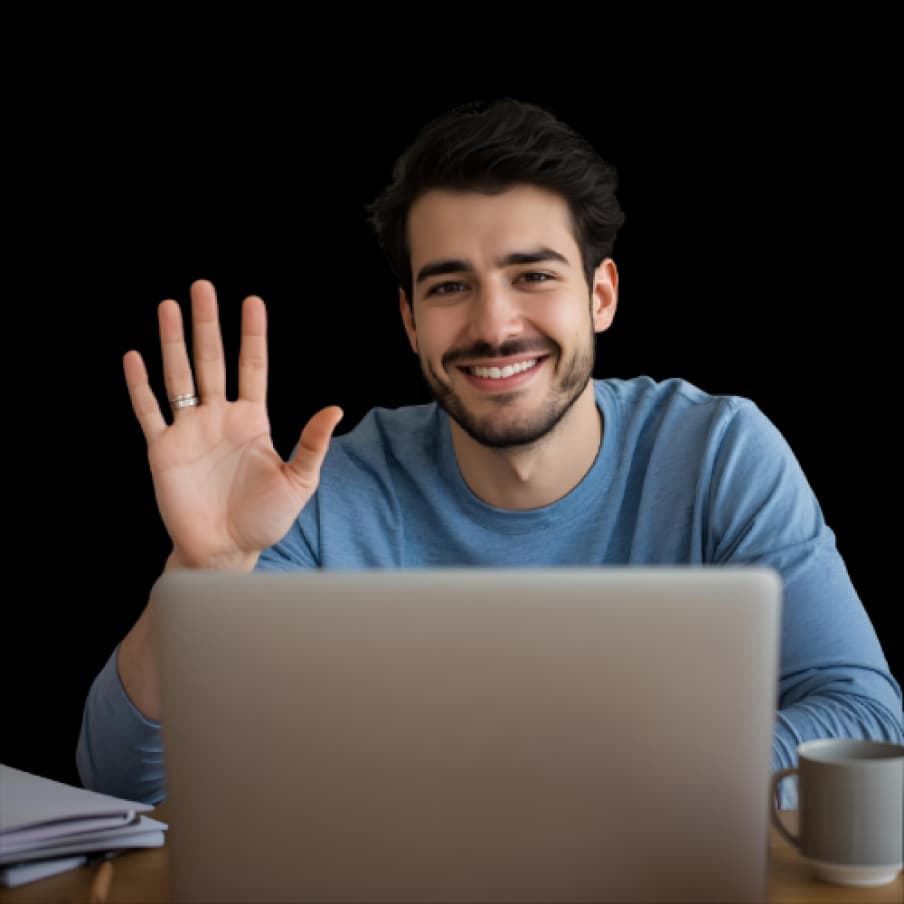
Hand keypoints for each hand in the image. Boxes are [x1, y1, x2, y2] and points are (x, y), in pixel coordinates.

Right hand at [124, 279, 342, 569]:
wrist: (227, 551)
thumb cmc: (265, 518)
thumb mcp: (299, 481)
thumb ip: (312, 444)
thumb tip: (335, 408)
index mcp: (252, 420)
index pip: (252, 367)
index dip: (252, 335)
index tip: (253, 301)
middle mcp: (219, 418)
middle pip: (212, 361)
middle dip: (207, 325)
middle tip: (202, 287)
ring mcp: (190, 432)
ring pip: (179, 377)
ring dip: (173, 343)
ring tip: (169, 306)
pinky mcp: (164, 451)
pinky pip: (149, 413)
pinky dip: (140, 387)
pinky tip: (135, 358)